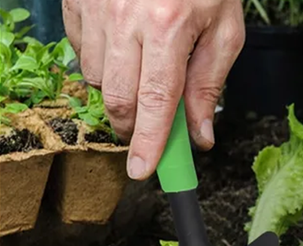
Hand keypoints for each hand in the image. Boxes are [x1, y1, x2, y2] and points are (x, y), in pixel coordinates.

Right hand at [62, 0, 244, 178]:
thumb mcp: (225, 31)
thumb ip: (209, 86)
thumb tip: (201, 137)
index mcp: (168, 26)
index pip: (156, 102)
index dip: (149, 142)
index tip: (143, 170)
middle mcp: (125, 18)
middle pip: (119, 99)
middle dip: (133, 126)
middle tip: (148, 129)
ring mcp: (95, 7)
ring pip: (97, 80)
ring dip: (120, 91)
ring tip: (144, 69)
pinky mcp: (77, 0)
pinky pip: (80, 52)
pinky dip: (102, 63)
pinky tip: (124, 48)